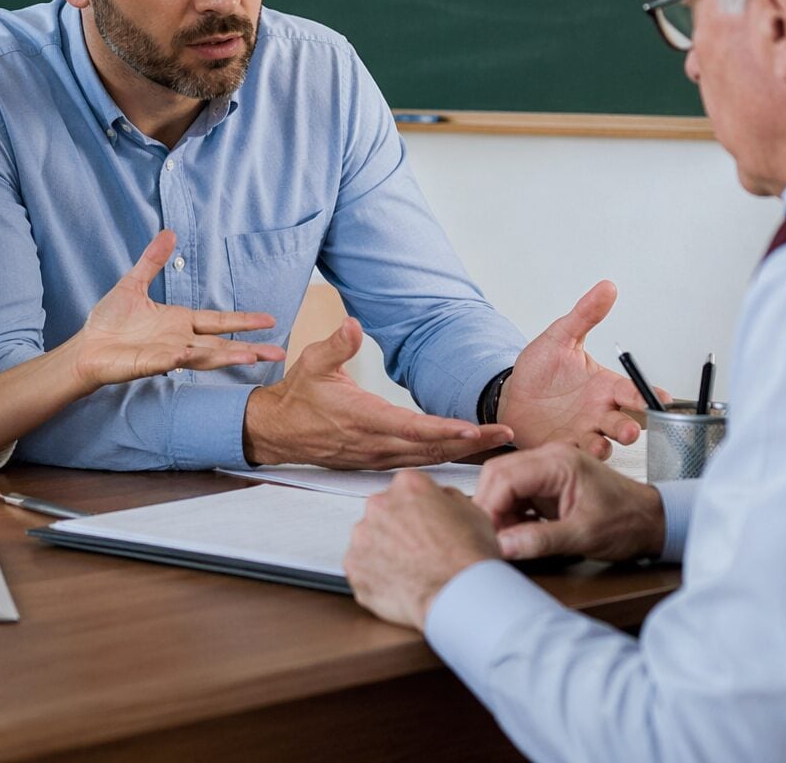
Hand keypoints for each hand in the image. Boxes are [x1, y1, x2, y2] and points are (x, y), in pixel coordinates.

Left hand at [72, 231, 285, 386]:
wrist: (85, 347)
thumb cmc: (109, 321)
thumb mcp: (133, 284)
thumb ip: (152, 261)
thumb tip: (169, 232)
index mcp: (180, 322)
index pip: (219, 322)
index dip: (244, 321)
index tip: (270, 320)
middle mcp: (180, 340)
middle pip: (222, 344)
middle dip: (251, 348)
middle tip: (278, 353)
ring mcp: (166, 354)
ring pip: (203, 356)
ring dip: (227, 356)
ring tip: (252, 357)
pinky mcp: (148, 364)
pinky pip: (167, 362)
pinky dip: (179, 359)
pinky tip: (188, 355)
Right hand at [242, 317, 513, 466]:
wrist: (276, 431)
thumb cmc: (298, 396)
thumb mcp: (313, 362)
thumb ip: (337, 344)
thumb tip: (353, 324)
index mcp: (364, 419)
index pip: (414, 428)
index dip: (447, 430)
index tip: (477, 428)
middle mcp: (375, 443)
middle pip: (432, 448)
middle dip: (472, 444)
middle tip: (508, 436)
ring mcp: (376, 456)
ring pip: (428, 458)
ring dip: (463, 452)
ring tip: (497, 443)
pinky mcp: (376, 461)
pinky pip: (417, 461)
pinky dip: (444, 457)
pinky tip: (465, 452)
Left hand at [344, 470, 499, 629]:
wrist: (457, 595)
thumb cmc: (468, 558)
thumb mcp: (472, 512)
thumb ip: (446, 497)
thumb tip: (440, 498)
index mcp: (408, 485)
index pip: (405, 489)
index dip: (418, 509)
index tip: (423, 523)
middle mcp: (379, 505)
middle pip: (383, 512)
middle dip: (397, 529)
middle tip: (419, 550)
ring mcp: (363, 536)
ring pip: (369, 540)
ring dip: (383, 552)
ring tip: (410, 570)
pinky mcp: (354, 566)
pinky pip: (361, 568)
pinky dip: (375, 576)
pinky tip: (399, 584)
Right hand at [474, 444, 665, 560]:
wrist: (651, 520)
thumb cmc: (627, 522)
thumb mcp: (583, 536)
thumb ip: (540, 540)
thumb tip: (503, 546)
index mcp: (558, 462)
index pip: (504, 476)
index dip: (490, 507)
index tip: (489, 536)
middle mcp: (549, 457)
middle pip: (497, 474)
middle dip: (489, 507)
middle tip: (491, 538)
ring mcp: (547, 468)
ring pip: (503, 483)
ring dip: (499, 512)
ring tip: (505, 539)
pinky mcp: (547, 482)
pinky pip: (516, 492)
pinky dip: (510, 513)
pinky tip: (517, 533)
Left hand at [497, 281, 660, 457]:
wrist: (510, 394)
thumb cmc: (540, 369)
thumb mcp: (560, 337)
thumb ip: (584, 315)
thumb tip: (607, 287)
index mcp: (605, 387)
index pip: (633, 392)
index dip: (648, 396)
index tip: (661, 400)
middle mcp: (599, 412)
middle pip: (624, 423)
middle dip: (630, 427)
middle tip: (630, 429)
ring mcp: (582, 432)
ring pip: (602, 443)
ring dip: (603, 446)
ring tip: (599, 444)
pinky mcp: (561, 447)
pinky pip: (571, 454)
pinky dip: (573, 455)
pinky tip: (568, 450)